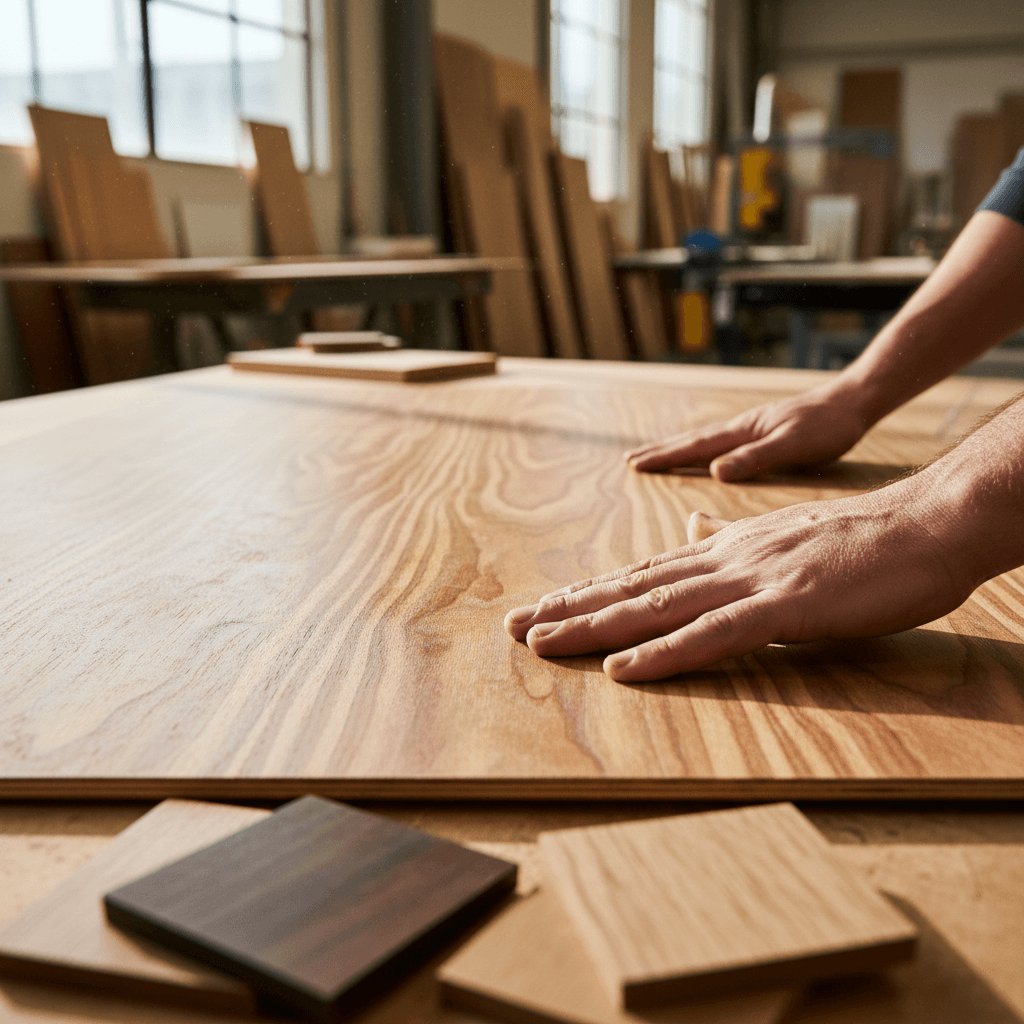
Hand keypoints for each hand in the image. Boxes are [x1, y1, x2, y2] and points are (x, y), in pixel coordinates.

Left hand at [504, 480, 977, 680]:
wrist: (926, 524)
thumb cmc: (862, 541)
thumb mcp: (783, 537)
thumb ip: (731, 540)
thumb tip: (692, 530)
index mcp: (726, 549)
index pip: (643, 574)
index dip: (589, 591)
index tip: (543, 606)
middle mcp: (725, 559)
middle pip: (633, 588)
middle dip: (568, 608)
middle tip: (513, 626)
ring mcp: (752, 581)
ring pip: (657, 608)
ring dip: (595, 626)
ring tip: (541, 642)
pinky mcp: (786, 606)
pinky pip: (714, 636)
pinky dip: (665, 653)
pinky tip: (623, 669)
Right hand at [625, 384, 870, 481]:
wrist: (855, 402)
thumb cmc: (828, 427)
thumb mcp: (792, 446)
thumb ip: (755, 459)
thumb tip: (714, 472)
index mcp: (743, 432)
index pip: (695, 447)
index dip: (664, 457)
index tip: (635, 464)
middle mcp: (743, 428)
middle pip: (693, 441)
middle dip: (662, 451)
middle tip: (632, 459)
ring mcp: (753, 428)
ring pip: (706, 440)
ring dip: (680, 448)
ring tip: (659, 455)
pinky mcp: (766, 432)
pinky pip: (723, 442)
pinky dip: (704, 448)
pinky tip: (708, 454)